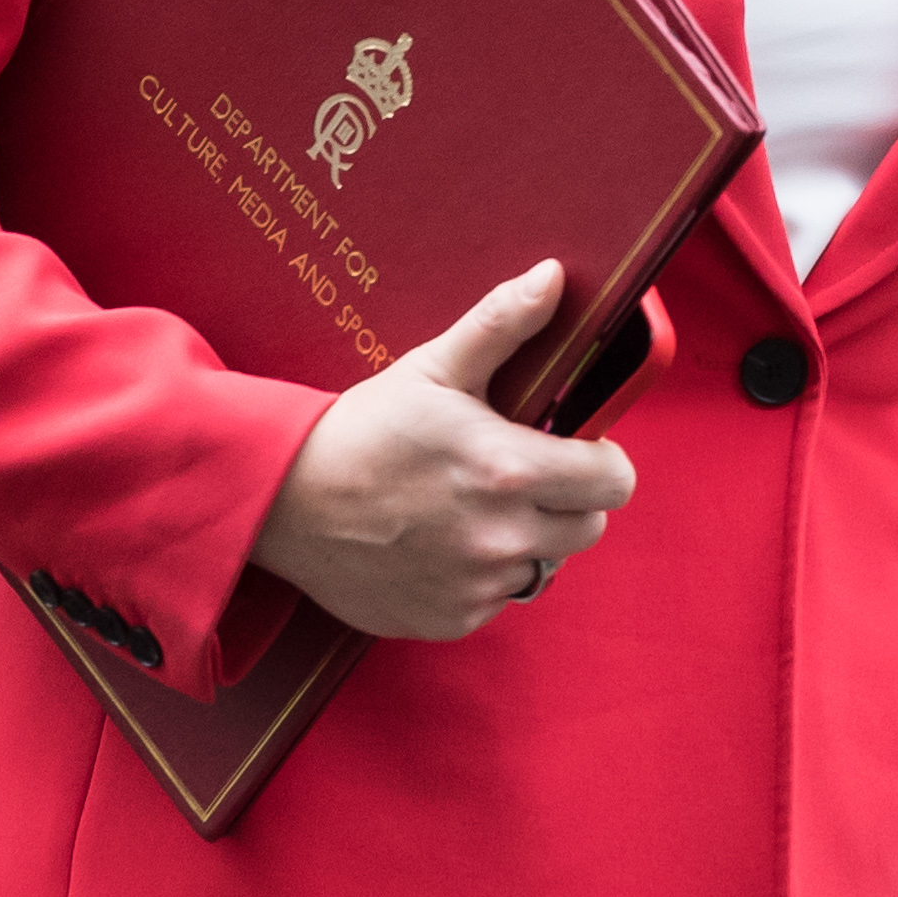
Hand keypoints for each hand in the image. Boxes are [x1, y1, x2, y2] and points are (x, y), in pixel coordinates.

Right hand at [249, 262, 634, 640]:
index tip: (572, 448)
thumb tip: (553, 276)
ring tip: (475, 508)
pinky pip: (497, 600)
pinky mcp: (449, 620)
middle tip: (520, 475)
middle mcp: (501, 537)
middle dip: (568, 500)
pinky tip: (441, 543)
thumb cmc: (363, 428)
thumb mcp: (433, 367)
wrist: (283, 500)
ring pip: (546, 566)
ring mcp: (476, 587)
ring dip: (528, 541)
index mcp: (510, 469)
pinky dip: (482, 577)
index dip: (601, 460)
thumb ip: (502, 323)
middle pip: (589, 527)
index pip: (614, 481)